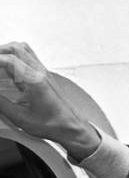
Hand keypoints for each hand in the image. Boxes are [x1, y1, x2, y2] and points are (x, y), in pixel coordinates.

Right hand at [0, 42, 98, 159]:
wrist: (72, 128)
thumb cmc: (55, 125)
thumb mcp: (22, 118)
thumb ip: (2, 104)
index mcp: (35, 81)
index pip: (9, 60)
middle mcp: (41, 73)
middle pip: (15, 48)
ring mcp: (44, 73)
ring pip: (23, 49)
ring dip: (5, 52)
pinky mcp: (45, 76)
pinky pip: (29, 56)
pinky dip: (15, 56)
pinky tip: (8, 69)